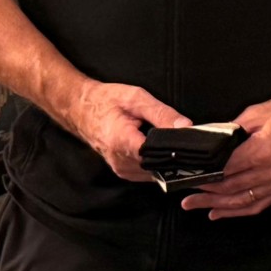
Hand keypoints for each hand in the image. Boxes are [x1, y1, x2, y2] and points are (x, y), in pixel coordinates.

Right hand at [64, 80, 188, 181]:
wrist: (81, 110)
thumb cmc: (106, 101)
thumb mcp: (136, 98)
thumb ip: (162, 113)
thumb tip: (186, 127)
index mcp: (122, 141)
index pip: (157, 155)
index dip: (176, 150)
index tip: (190, 143)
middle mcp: (120, 160)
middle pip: (158, 165)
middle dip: (174, 155)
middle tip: (186, 142)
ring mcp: (121, 169)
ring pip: (154, 172)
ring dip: (166, 160)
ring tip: (173, 144)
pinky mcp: (123, 171)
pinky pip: (146, 173)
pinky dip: (157, 163)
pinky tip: (162, 151)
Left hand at [180, 81, 270, 219]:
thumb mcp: (258, 112)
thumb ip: (232, 128)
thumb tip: (210, 140)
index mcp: (261, 151)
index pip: (224, 169)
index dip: (204, 175)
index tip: (188, 175)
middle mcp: (270, 171)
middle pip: (229, 188)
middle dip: (204, 193)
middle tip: (184, 195)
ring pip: (241, 201)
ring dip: (216, 206)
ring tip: (195, 206)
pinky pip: (259, 204)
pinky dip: (238, 212)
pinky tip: (221, 213)